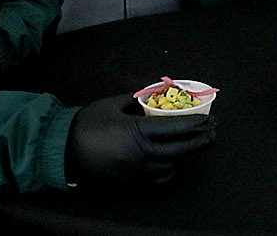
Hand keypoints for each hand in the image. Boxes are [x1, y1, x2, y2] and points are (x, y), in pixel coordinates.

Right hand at [66, 95, 214, 185]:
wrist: (64, 150)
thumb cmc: (88, 123)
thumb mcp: (114, 104)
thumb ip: (137, 99)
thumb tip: (155, 93)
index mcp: (137, 132)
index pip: (175, 128)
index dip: (195, 124)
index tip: (208, 118)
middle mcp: (141, 154)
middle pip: (180, 149)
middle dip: (200, 141)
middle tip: (213, 133)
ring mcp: (137, 171)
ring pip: (173, 166)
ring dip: (188, 156)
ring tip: (199, 145)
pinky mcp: (131, 182)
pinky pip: (159, 179)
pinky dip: (172, 171)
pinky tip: (177, 162)